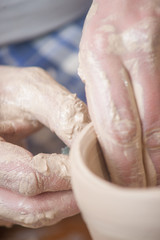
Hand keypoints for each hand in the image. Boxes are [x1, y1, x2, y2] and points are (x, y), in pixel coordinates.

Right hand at [0, 66, 89, 226]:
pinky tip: (69, 187)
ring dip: (64, 204)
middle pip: (31, 207)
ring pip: (31, 213)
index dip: (67, 173)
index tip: (91, 161)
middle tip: (97, 180)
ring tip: (87, 185)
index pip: (31, 177)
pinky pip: (28, 209)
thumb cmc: (7, 92)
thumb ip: (64, 111)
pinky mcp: (3, 192)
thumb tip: (95, 137)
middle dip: (70, 197)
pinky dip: (53, 202)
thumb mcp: (32, 90)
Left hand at [79, 0, 159, 186]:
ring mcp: (159, 60)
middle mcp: (135, 59)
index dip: (123, 165)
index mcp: (102, 59)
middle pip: (147, 132)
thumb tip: (107, 139)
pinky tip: (159, 152)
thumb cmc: (106, 30)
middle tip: (140, 193)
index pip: (116, 128)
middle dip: (146, 170)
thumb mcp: (91, 60)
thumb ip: (99, 100)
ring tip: (150, 181)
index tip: (122, 187)